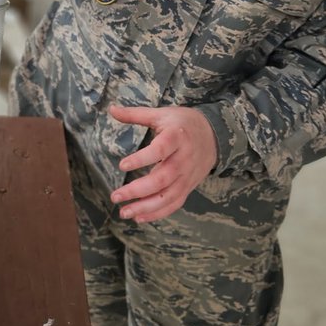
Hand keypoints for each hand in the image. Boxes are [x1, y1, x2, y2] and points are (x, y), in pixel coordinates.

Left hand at [109, 104, 217, 223]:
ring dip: (145, 207)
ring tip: (124, 212)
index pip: (160, 150)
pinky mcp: (188, 187)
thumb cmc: (182, 123)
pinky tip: (139, 216)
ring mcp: (187, 176)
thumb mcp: (161, 114)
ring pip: (167, 196)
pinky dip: (158, 213)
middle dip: (138, 190)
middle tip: (115, 196)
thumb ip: (135, 114)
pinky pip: (174, 204)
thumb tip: (112, 109)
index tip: (122, 165)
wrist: (213, 135)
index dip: (142, 158)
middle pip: (162, 179)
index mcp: (177, 137)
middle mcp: (184, 159)